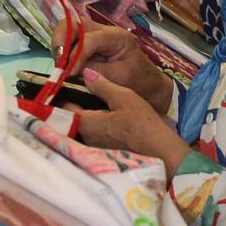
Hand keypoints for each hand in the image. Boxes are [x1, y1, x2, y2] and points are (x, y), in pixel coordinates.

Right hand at [50, 18, 171, 113]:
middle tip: (58, 63)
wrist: (150, 86)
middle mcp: (104, 30)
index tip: (68, 73)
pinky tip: (63, 65)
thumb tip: (70, 69)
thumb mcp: (119, 78)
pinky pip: (70, 41)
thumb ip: (95, 72)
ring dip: (60, 45)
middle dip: (61, 40)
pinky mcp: (88, 44)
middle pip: (74, 23)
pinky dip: (63, 51)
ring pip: (69, 29)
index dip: (75, 55)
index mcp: (117, 37)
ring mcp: (95, 36)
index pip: (89, 39)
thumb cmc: (139, 82)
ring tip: (60, 65)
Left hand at [69, 70, 191, 177]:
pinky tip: (108, 117)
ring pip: (83, 127)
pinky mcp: (104, 153)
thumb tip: (86, 73)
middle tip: (86, 92)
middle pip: (71, 119)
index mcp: (86, 124)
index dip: (66, 95)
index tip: (71, 85)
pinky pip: (93, 136)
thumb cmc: (143, 124)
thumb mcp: (124, 97)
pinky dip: (96, 125)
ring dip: (87, 116)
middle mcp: (85, 139)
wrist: (162, 152)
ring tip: (97, 102)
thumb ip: (102, 85)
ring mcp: (94, 148)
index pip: (64, 108)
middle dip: (76, 105)